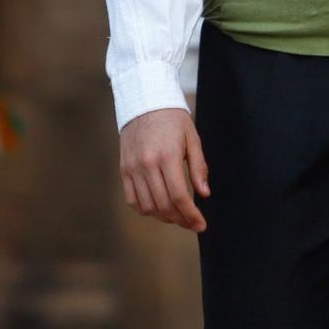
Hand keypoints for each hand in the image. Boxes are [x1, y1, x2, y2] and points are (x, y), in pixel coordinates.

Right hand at [120, 107, 209, 232]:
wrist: (144, 103)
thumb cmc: (173, 120)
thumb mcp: (192, 139)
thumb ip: (199, 167)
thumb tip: (204, 194)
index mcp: (167, 155)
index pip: (179, 195)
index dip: (191, 215)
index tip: (201, 225)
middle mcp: (147, 164)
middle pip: (164, 205)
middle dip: (181, 219)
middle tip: (192, 223)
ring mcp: (133, 168)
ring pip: (148, 206)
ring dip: (164, 217)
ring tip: (177, 215)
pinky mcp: (124, 170)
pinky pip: (132, 200)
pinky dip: (146, 209)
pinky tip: (159, 208)